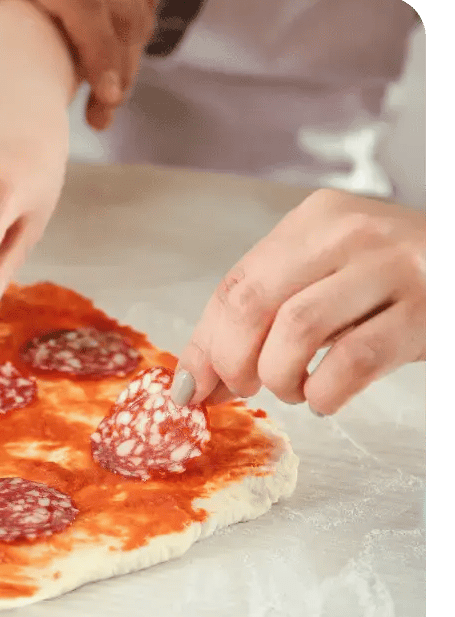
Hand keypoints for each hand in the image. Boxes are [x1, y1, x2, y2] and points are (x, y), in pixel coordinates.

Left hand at [0, 0, 156, 129]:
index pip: (88, 8)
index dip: (102, 56)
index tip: (107, 96)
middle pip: (126, 11)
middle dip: (123, 65)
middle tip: (103, 111)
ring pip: (140, 4)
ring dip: (131, 50)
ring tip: (106, 93)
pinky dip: (134, 26)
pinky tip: (112, 58)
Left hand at [173, 189, 425, 415]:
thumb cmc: (394, 285)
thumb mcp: (323, 282)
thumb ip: (260, 320)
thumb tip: (193, 382)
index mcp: (314, 219)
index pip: (233, 283)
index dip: (204, 344)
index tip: (189, 388)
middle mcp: (350, 231)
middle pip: (252, 302)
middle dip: (232, 361)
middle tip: (244, 388)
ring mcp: (394, 267)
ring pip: (297, 330)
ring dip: (279, 378)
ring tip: (294, 389)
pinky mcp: (427, 310)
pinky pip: (352, 361)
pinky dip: (324, 393)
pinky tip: (326, 397)